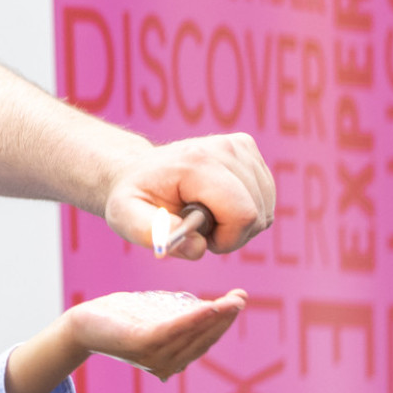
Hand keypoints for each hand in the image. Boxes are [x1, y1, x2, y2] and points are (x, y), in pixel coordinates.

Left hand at [69, 289, 247, 380]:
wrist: (83, 324)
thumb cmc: (120, 319)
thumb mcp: (155, 318)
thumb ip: (179, 319)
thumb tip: (208, 312)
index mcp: (172, 360)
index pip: (204, 340)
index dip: (223, 321)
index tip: (239, 300)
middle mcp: (166, 364)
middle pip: (203, 339)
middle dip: (225, 318)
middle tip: (242, 297)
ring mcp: (154, 357)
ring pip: (193, 334)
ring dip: (216, 316)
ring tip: (233, 300)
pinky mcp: (141, 344)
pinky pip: (174, 329)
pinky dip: (194, 318)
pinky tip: (210, 306)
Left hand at [103, 133, 274, 257]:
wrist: (139, 171)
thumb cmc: (136, 196)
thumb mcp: (126, 217)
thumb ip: (153, 234)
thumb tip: (196, 246)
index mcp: (196, 163)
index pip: (243, 214)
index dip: (226, 239)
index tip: (200, 237)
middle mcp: (224, 149)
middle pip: (258, 214)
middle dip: (232, 233)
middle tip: (198, 227)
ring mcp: (239, 146)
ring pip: (266, 208)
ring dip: (239, 223)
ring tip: (206, 214)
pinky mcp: (247, 148)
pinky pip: (266, 196)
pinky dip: (247, 208)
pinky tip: (218, 203)